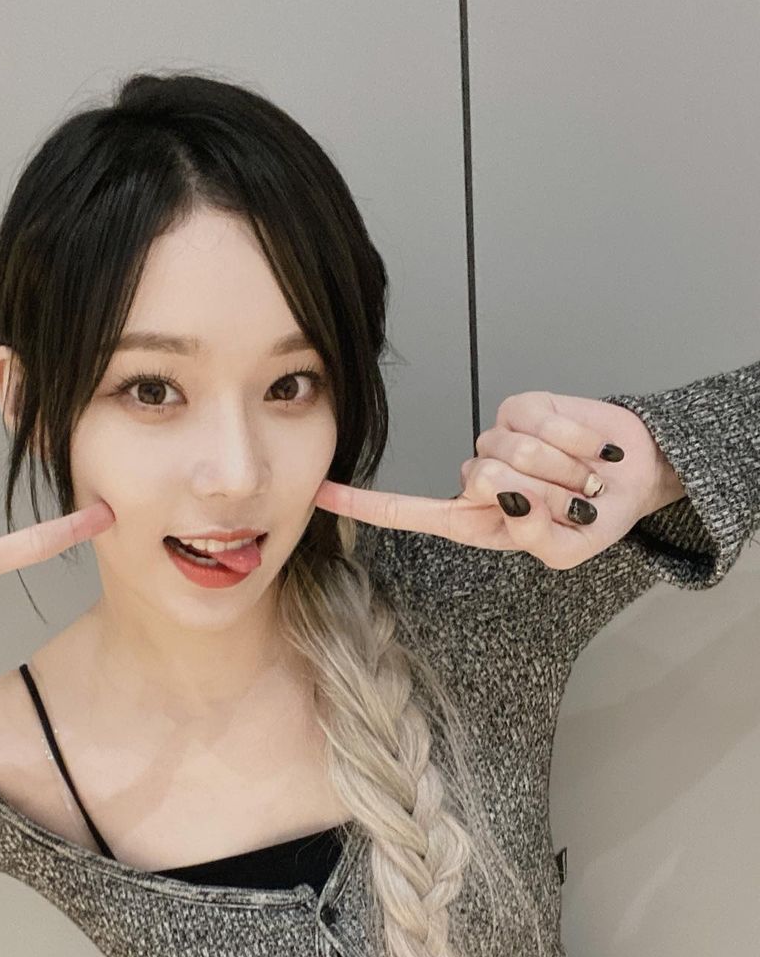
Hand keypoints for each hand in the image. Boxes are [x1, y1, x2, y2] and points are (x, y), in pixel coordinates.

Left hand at [314, 391, 675, 569]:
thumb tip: (507, 496)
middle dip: (539, 490)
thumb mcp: (567, 550)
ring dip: (560, 467)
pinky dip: (572, 438)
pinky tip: (589, 447)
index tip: (319, 494)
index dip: (365, 504)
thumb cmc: (595, 517)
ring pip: (508, 448)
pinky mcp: (523, 407)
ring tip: (583, 475)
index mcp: (474, 519)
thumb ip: (535, 537)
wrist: (637, 476)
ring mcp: (498, 439)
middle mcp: (477, 477)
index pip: (409, 511)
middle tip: (573, 497)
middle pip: (479, 477)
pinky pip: (534, 420)